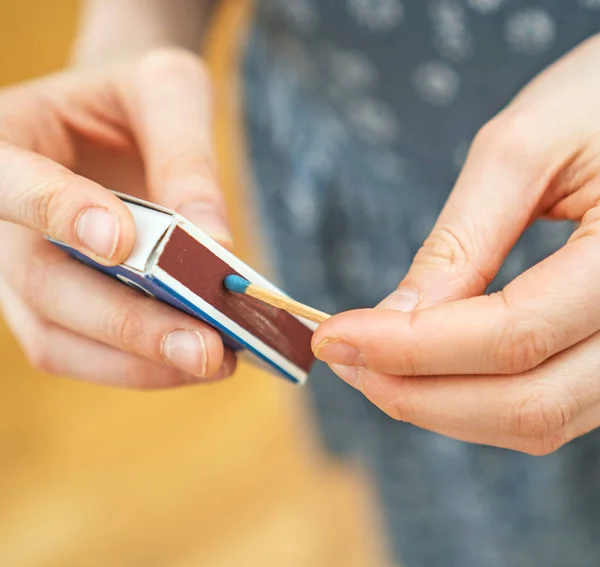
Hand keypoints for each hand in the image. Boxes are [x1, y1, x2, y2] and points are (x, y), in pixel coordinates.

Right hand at [0, 48, 235, 387]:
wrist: (120, 122)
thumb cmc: (135, 98)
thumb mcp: (167, 92)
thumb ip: (185, 158)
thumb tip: (216, 245)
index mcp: (6, 140)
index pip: (10, 182)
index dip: (57, 212)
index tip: (120, 243)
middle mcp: (0, 222)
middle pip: (43, 286)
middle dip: (129, 325)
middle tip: (206, 348)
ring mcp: (24, 273)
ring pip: (59, 340)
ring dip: (139, 362)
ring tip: (215, 362)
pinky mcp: (57, 309)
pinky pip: (86, 353)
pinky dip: (142, 366)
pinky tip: (199, 359)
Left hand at [312, 34, 599, 454]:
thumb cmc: (596, 102)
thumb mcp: (523, 152)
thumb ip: (460, 243)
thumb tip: (392, 320)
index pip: (513, 335)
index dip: (409, 346)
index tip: (332, 335)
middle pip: (529, 404)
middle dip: (417, 393)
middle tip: (343, 360)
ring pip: (538, 419)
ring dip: (442, 406)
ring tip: (370, 365)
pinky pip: (547, 404)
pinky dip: (476, 399)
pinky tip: (424, 367)